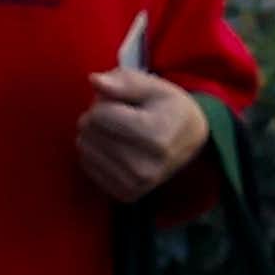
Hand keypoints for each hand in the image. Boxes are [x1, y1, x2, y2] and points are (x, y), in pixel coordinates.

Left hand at [77, 72, 212, 203]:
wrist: (190, 141)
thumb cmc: (169, 109)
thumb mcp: (154, 87)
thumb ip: (124, 82)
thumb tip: (94, 80)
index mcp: (155, 137)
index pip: (98, 115)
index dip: (105, 101)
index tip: (123, 103)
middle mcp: (144, 167)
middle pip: (89, 132)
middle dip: (97, 117)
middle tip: (121, 117)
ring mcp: (134, 184)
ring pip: (84, 148)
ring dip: (95, 134)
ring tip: (119, 131)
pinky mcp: (125, 194)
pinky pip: (87, 165)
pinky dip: (96, 152)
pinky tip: (116, 148)